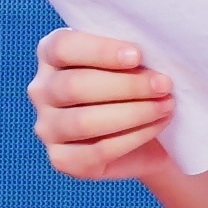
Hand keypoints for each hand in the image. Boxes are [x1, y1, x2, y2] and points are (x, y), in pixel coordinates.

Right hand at [31, 28, 175, 181]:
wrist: (148, 135)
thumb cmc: (137, 85)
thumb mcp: (132, 62)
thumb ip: (129, 53)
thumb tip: (152, 50)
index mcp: (50, 54)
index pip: (63, 47)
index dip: (100, 51)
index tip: (138, 56)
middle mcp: (41, 90)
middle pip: (74, 86)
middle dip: (126, 85)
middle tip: (164, 84)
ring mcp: (47, 128)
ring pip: (84, 121)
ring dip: (133, 112)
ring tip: (166, 105)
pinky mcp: (62, 160)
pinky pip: (98, 150)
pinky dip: (134, 136)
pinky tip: (158, 124)